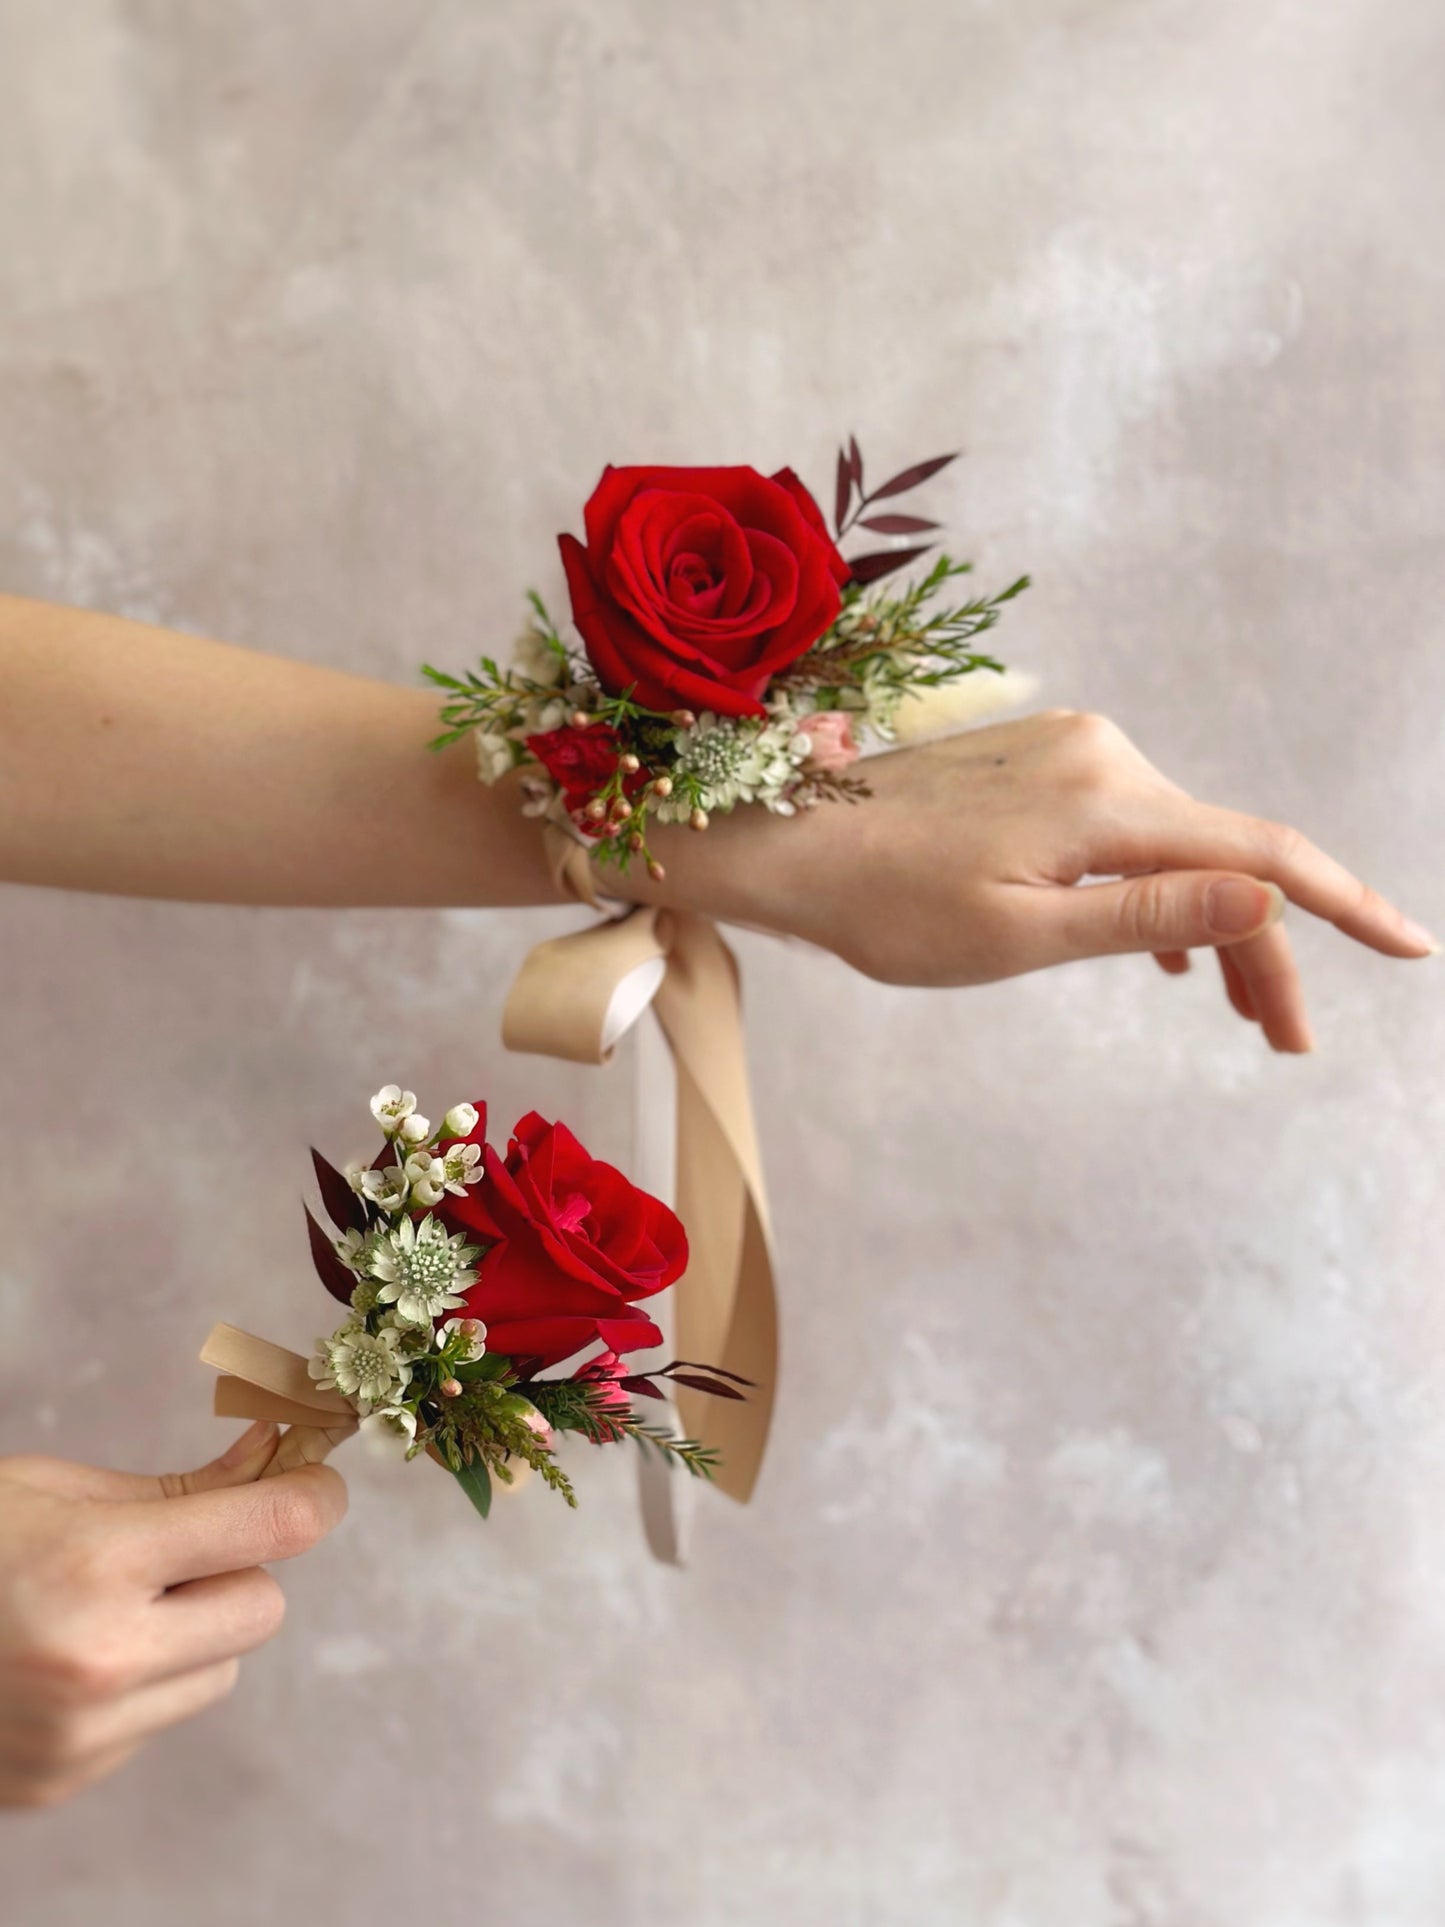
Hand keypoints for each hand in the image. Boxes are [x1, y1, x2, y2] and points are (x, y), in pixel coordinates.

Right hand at [0, 1421, 345, 1807]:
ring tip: (103, 1607)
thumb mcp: (56, 1488)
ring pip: (218, 1672)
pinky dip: (138, 1687)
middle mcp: (99, 1661)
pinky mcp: (63, 1783)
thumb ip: (179, 1488)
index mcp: (96, 1565)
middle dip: (234, 1570)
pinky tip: (64, 1661)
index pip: (270, 1532)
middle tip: (174, 1549)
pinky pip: (157, 1722)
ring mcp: (81, 1737)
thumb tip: (277, 1460)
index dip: (309, 1498)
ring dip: (190, 1634)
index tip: (316, 1484)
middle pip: (261, 1609)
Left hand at [632, 709, 1436, 1052]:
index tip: (1411, 950)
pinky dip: (1156, 889)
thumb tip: (1267, 900)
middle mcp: (1102, 754)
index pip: (1260, 854)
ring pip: (1175, 843)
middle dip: (1262, 948)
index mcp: (1106, 799)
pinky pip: (1128, 827)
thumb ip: (1148, 916)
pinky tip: (1160, 950)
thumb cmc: (886, 910)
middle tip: (1280, 1042)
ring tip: (1232, 1014)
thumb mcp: (1021, 936)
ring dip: (1209, 924)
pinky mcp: (1038, 761)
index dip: (1343, 906)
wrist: (783, 847)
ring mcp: (1068, 750)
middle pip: (1222, 854)